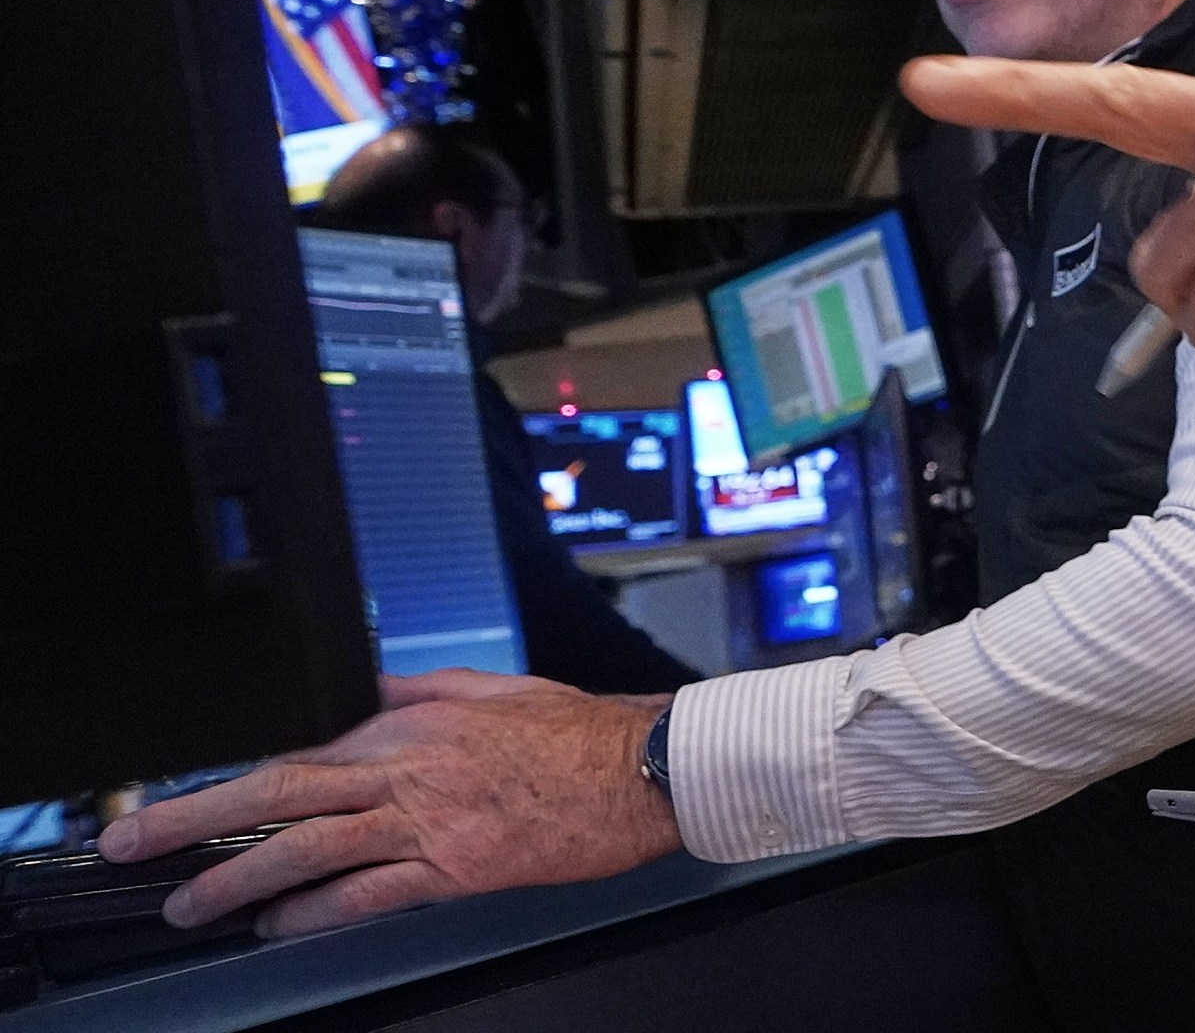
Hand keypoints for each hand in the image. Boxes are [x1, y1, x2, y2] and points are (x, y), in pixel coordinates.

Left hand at [98, 670, 681, 937]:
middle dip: (194, 818)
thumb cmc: (579, 731)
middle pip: (278, 790)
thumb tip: (365, 693)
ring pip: (308, 848)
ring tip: (188, 903)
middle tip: (136, 842)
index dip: (233, 776)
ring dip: (236, 878)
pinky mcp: (457, 867)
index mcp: (410, 723)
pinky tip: (279, 925)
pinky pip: (368, 895)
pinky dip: (314, 912)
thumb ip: (419, 691)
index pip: (299, 749)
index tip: (186, 797)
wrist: (641, 768)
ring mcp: (429, 821)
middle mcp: (407, 768)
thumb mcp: (491, 687)